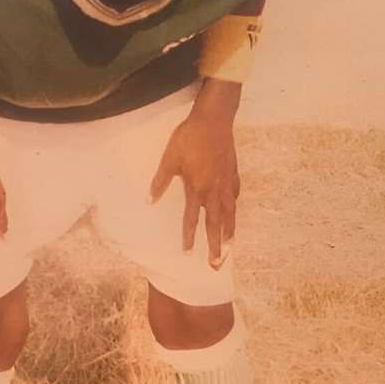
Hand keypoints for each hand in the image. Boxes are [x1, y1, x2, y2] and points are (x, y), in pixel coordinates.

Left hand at [148, 108, 239, 267]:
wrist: (214, 119)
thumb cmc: (190, 138)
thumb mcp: (170, 159)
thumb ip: (160, 181)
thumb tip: (149, 200)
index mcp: (197, 189)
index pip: (192, 220)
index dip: (189, 238)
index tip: (188, 254)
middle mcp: (214, 190)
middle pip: (216, 224)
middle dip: (216, 246)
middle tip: (217, 264)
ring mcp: (226, 182)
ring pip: (230, 213)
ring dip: (230, 232)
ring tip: (231, 246)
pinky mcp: (233, 171)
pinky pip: (234, 194)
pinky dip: (233, 206)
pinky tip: (233, 209)